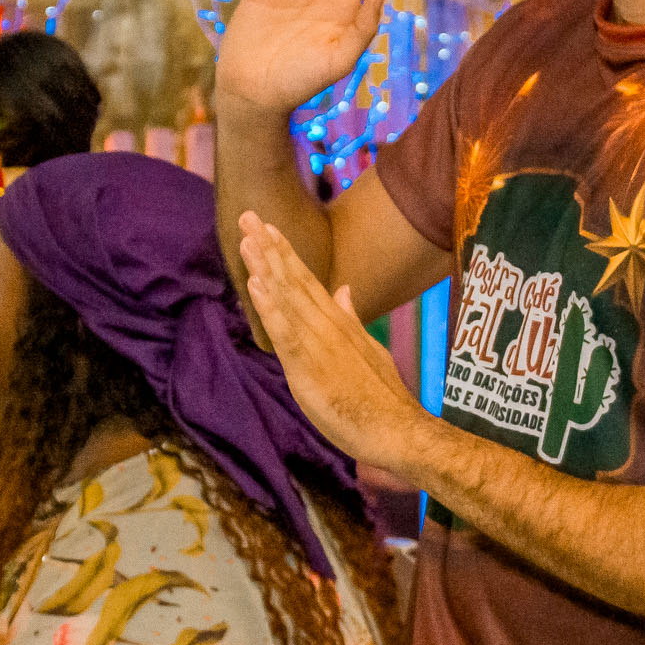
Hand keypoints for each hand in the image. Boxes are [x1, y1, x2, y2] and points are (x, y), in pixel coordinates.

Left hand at [234, 209, 426, 464]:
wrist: (397, 430)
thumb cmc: (381, 398)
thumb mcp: (366, 350)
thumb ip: (351, 319)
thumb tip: (342, 291)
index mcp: (338, 323)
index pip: (307, 281)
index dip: (286, 253)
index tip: (268, 227)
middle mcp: (328, 325)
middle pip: (293, 280)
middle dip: (270, 247)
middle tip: (248, 214)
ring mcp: (319, 343)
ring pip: (287, 298)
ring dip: (265, 267)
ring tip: (246, 238)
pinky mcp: (309, 366)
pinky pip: (285, 332)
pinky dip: (270, 307)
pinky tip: (256, 285)